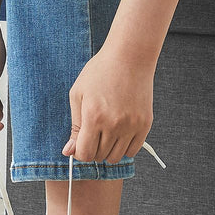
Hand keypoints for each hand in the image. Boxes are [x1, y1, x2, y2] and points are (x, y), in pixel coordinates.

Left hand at [62, 44, 154, 164]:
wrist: (130, 57)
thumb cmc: (100, 72)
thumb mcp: (78, 94)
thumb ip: (75, 126)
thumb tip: (69, 152)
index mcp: (93, 117)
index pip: (84, 154)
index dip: (79, 152)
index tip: (80, 143)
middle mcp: (114, 125)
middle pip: (99, 157)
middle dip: (93, 150)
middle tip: (94, 133)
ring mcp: (132, 126)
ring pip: (116, 157)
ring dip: (108, 150)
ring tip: (106, 133)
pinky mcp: (145, 124)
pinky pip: (133, 151)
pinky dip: (124, 147)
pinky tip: (120, 133)